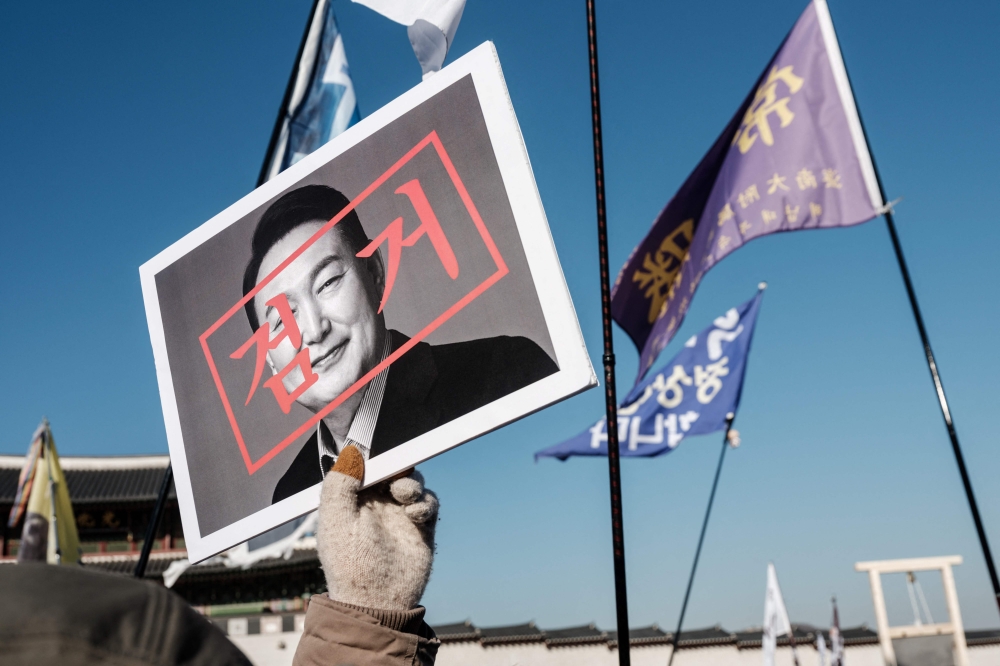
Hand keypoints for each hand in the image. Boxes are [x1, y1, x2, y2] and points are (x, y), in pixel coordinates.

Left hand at [316, 446, 438, 610]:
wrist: (378, 603)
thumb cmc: (349, 566)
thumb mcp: (336, 521)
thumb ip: (339, 484)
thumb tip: (352, 451)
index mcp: (351, 500)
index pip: (364, 466)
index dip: (373, 456)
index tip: (381, 450)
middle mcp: (375, 504)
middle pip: (393, 469)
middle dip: (398, 465)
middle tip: (396, 473)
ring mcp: (399, 515)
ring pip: (412, 482)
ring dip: (411, 482)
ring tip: (405, 495)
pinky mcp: (421, 527)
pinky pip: (428, 502)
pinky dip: (425, 502)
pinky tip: (415, 515)